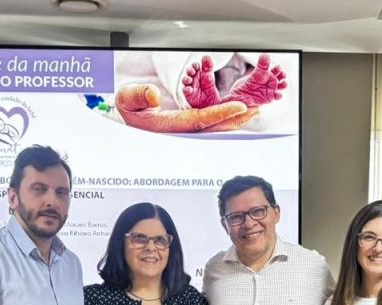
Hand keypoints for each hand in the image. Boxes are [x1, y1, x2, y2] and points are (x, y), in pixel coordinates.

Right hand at [115, 83, 257, 132]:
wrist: (128, 122)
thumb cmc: (129, 108)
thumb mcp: (127, 98)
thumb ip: (138, 95)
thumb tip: (154, 94)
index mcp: (168, 126)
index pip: (199, 119)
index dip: (220, 113)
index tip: (238, 106)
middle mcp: (181, 133)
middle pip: (214, 128)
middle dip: (235, 120)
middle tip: (254, 109)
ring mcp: (187, 133)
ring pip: (216, 129)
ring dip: (235, 121)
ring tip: (253, 111)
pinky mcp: (190, 130)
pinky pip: (213, 127)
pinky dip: (228, 120)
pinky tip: (240, 114)